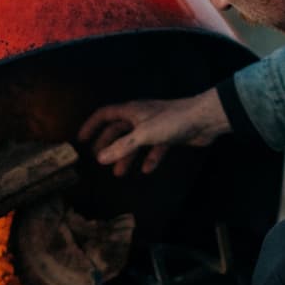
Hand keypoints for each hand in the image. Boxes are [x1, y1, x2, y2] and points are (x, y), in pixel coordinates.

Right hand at [77, 89, 231, 175]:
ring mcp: (156, 125)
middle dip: (108, 145)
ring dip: (127, 157)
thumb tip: (99, 158)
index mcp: (131, 111)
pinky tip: (147, 169)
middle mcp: (141, 116)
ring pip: (136, 142)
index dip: (92, 126)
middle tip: (99, 160)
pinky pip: (154, 147)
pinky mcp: (170, 135)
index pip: (104, 115)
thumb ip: (122, 147)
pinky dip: (150, 158)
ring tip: (119, 173)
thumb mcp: (143, 135)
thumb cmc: (171, 121)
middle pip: (119, 130)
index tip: (81, 140)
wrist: (204, 118)